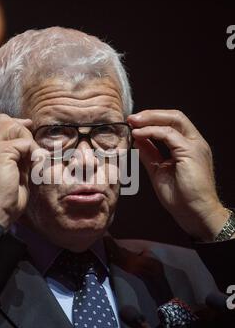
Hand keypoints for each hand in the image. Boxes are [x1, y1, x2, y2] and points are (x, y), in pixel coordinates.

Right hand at [0, 114, 34, 228]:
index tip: (28, 128)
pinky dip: (35, 153)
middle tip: (35, 149)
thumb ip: (17, 156)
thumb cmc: (3, 198)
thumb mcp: (11, 172)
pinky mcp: (0, 151)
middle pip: (5, 121)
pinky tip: (36, 165)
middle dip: (24, 131)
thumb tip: (31, 145)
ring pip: (15, 128)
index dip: (13, 124)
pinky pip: (25, 142)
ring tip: (36, 161)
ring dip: (31, 143)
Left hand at [127, 109, 228, 240]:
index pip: (172, 124)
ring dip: (150, 119)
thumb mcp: (159, 171)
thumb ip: (150, 154)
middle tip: (132, 118)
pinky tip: (139, 134)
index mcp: (189, 147)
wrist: (195, 213)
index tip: (133, 123)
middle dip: (151, 114)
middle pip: (174, 116)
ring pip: (173, 120)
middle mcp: (195, 142)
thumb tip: (138, 141)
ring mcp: (195, 146)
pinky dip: (152, 131)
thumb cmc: (181, 198)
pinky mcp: (191, 151)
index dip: (152, 120)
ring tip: (133, 122)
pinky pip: (169, 134)